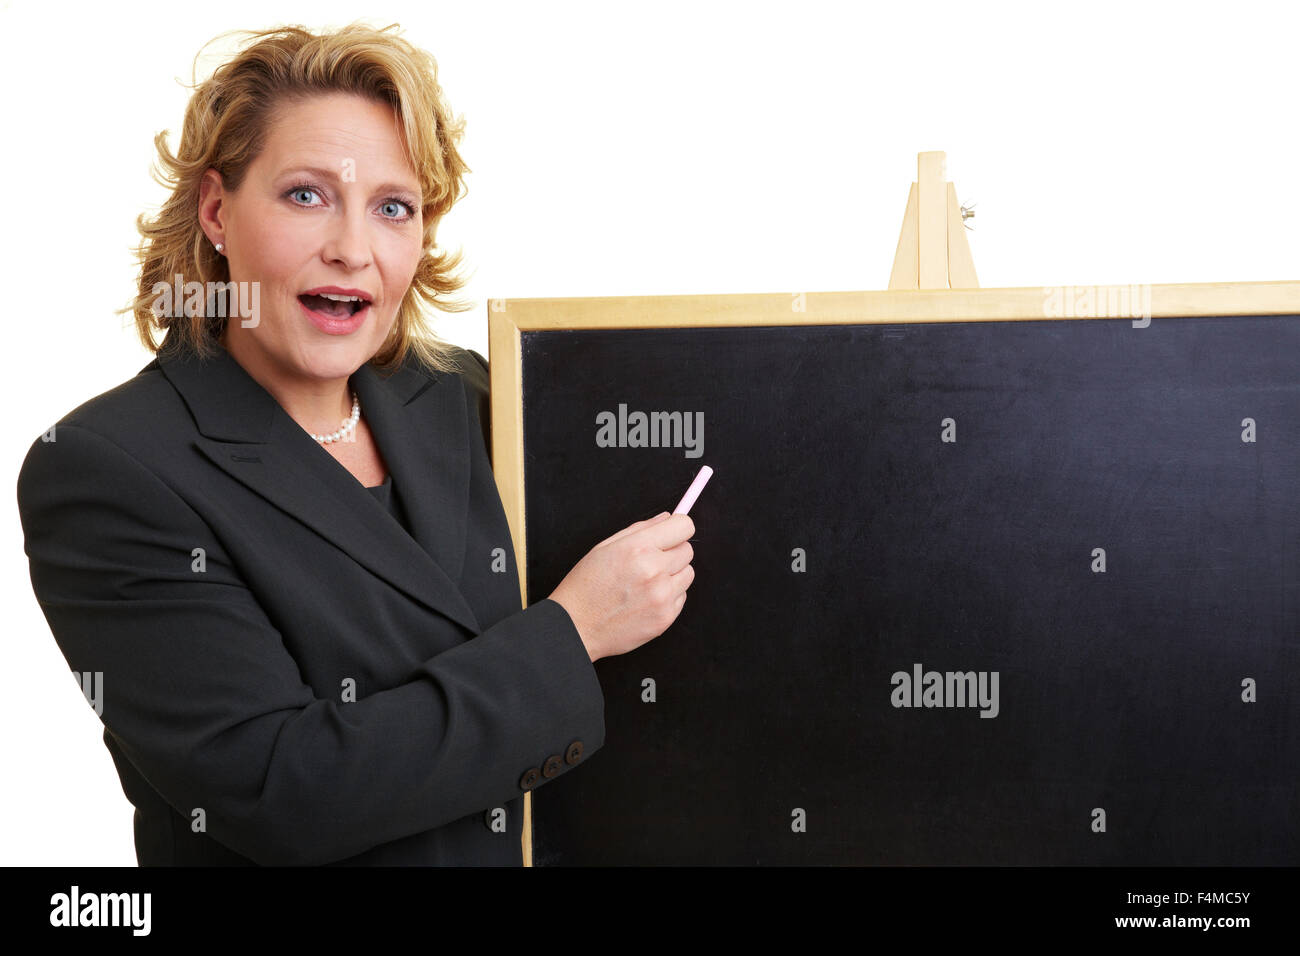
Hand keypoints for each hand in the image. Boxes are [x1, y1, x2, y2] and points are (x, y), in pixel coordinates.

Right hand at [547, 512, 695, 661]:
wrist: (576, 627)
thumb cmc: (586, 586)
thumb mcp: (605, 547)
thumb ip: (640, 529)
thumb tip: (668, 518)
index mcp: (638, 548)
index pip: (684, 526)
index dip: (678, 529)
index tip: (672, 534)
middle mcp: (653, 570)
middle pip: (688, 550)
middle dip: (673, 552)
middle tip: (651, 562)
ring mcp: (662, 596)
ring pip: (688, 574)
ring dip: (673, 575)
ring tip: (647, 583)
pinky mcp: (665, 617)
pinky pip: (682, 596)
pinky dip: (669, 596)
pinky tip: (645, 599)